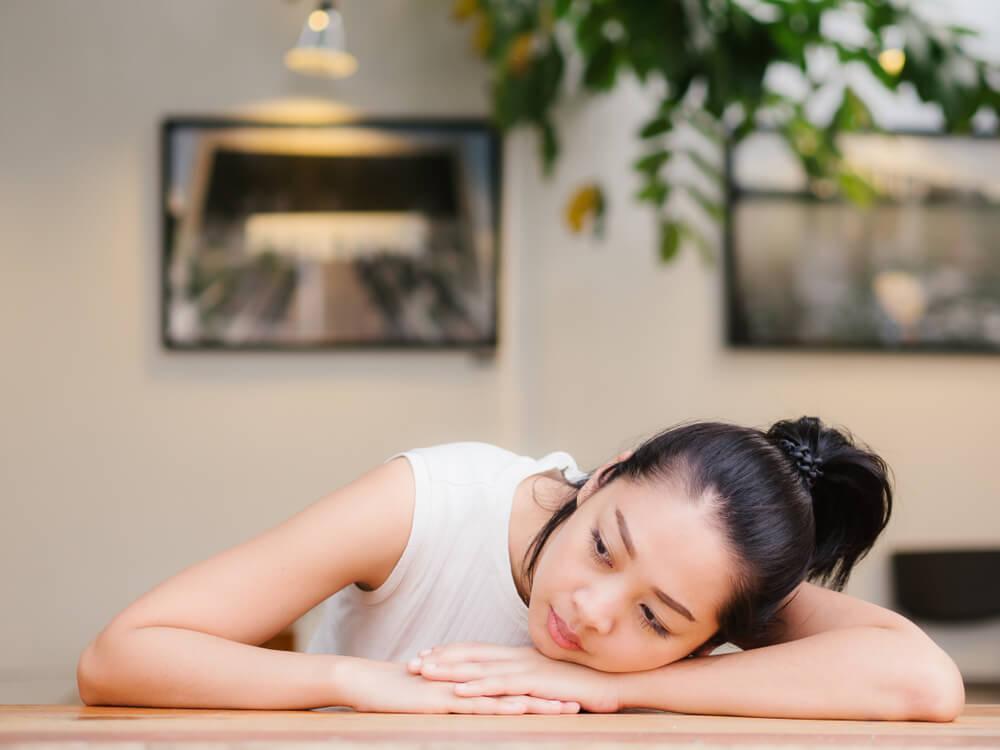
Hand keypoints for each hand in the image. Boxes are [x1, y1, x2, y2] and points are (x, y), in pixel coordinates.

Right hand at [339, 656, 580, 713]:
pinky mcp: (443, 699)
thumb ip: (458, 698)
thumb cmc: (398, 693)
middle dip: (553, 695)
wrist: (364, 681)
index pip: (516, 684)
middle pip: (520, 688)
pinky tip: (520, 711)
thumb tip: (477, 705)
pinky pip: (477, 705)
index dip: (545, 688)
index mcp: (473, 680)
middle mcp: (472, 681)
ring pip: (507, 696)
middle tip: (588, 701)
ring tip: (569, 710)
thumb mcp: (436, 698)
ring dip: (538, 703)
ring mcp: (459, 689)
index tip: (576, 693)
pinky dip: (501, 708)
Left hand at [407, 643, 620, 712]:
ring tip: (422, 673)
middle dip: (439, 660)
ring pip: (479, 668)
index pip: (478, 650)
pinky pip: (500, 685)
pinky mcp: (534, 683)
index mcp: (520, 656)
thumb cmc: (586, 682)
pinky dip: (477, 687)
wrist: (614, 680)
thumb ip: (531, 679)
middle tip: (411, 663)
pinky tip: (458, 691)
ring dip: (448, 671)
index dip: (452, 652)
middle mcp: (518, 658)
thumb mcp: (551, 679)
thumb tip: (516, 687)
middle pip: (471, 656)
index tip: (427, 654)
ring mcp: (525, 668)